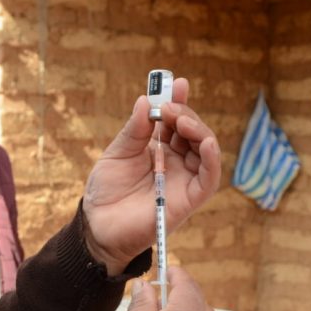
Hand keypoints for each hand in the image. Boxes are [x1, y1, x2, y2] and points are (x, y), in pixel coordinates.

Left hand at [82, 78, 220, 274]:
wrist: (97, 227)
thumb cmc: (106, 192)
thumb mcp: (117, 153)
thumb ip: (134, 130)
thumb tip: (145, 100)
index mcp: (160, 150)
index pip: (176, 122)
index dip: (179, 102)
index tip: (176, 84)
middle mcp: (176, 163)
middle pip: (193, 133)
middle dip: (185, 114)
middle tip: (169, 107)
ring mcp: (184, 181)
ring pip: (206, 151)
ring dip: (199, 130)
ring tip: (180, 120)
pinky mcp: (188, 200)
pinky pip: (209, 179)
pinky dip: (213, 159)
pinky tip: (207, 142)